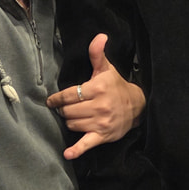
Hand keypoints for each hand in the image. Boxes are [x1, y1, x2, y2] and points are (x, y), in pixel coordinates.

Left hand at [47, 34, 145, 159]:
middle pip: (68, 111)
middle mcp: (99, 106)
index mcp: (97, 88)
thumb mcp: (107, 69)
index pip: (69, 95)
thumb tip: (100, 36)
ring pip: (73, 124)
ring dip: (70, 121)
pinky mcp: (103, 135)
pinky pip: (87, 144)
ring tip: (74, 117)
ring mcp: (101, 122)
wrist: (137, 106)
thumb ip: (97, 53)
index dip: (57, 99)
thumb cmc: (116, 86)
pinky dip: (76, 150)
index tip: (51, 101)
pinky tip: (67, 154)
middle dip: (64, 110)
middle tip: (66, 108)